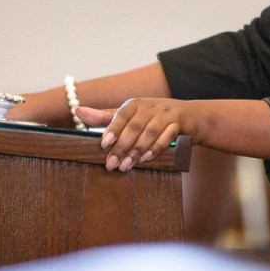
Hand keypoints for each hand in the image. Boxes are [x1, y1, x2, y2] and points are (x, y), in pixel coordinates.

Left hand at [76, 98, 199, 171]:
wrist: (191, 117)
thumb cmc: (154, 118)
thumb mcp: (131, 116)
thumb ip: (106, 117)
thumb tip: (78, 111)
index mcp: (135, 104)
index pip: (121, 115)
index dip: (113, 129)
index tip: (103, 145)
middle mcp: (150, 106)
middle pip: (134, 127)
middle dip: (122, 147)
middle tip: (111, 164)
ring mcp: (166, 114)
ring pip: (150, 132)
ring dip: (137, 150)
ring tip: (126, 166)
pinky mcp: (179, 123)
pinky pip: (168, 136)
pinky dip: (156, 147)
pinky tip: (146, 158)